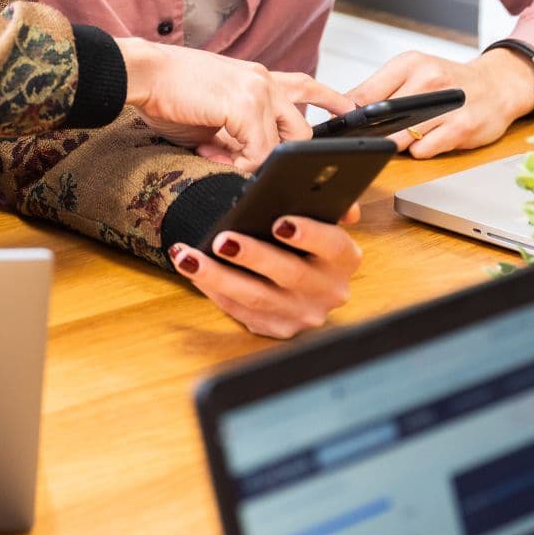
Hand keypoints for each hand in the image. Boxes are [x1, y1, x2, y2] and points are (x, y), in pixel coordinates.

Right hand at [116, 39, 347, 170]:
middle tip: (294, 179)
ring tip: (230, 166)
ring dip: (259, 163)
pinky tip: (222, 161)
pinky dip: (244, 164)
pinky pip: (260, 149)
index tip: (350, 111)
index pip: (306, 86)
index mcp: (257, 78)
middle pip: (302, 127)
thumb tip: (243, 164)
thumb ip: (234, 136)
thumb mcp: (212, 117)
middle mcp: (263, 80)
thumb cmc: (168, 93)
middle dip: (296, 157)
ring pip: (283, 142)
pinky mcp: (244, 104)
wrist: (143, 73)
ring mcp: (257, 90)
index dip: (331, 101)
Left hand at [166, 206, 361, 338]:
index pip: (334, 246)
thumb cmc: (303, 238)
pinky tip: (191, 267)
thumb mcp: (319, 218)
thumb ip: (327, 206)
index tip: (280, 222)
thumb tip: (344, 206)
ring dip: (218, 276)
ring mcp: (303, 314)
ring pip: (257, 298)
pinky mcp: (277, 328)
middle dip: (254, 256)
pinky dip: (212, 288)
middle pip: (291, 275)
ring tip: (189, 256)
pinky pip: (239, 310)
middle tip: (222, 240)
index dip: (310, 234)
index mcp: (344, 259)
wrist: (303, 279)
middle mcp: (328, 292)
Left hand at [344, 48, 533, 158]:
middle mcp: (428, 80)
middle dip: (371, 132)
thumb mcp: (413, 71)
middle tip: (374, 135)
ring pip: (399, 137)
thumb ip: (377, 87)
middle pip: (379, 118)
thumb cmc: (451, 81)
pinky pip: (424, 151)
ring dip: (396, 143)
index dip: (348, 114)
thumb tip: (341, 106)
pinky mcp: (461, 128)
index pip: (364, 93)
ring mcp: (445, 105)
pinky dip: (420, 151)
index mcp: (411, 64)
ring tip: (409, 134)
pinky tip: (431, 140)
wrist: (497, 85)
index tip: (343, 125)